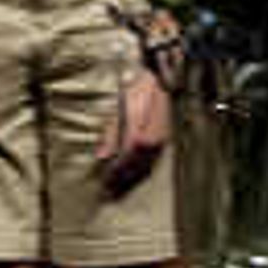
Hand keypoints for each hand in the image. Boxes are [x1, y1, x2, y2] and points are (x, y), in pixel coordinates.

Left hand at [97, 58, 170, 183]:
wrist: (161, 76)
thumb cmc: (136, 88)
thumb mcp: (119, 108)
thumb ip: (110, 134)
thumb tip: (102, 156)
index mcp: (138, 135)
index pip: (124, 162)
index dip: (114, 173)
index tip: (105, 183)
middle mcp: (152, 143)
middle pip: (135, 168)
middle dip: (122, 179)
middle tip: (109, 190)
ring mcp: (162, 142)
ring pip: (146, 166)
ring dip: (132, 177)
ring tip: (120, 186)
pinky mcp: (166, 139)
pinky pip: (153, 159)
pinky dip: (143, 168)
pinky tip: (135, 173)